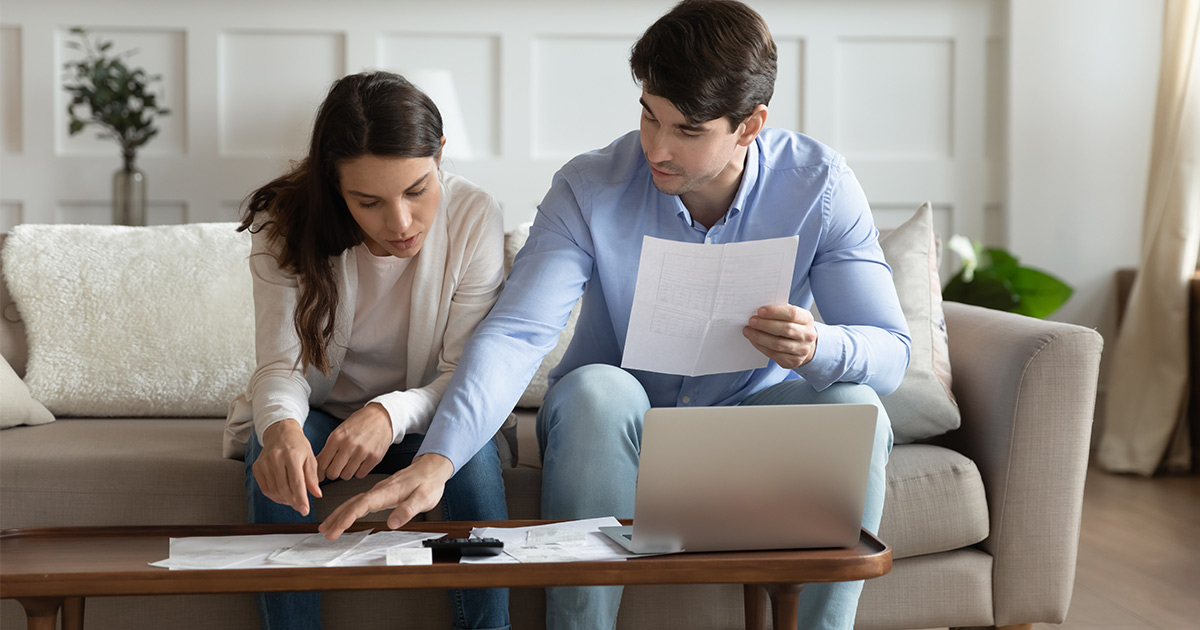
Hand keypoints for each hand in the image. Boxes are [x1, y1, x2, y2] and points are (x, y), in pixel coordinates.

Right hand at [253, 419, 321, 515]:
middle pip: (284, 489)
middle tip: (301, 507)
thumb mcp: (310, 458)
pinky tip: (283, 495)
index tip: (305, 510)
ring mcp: (264, 463)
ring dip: (284, 500)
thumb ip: (313, 477)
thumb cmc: (298, 446)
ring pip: (273, 491)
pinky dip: (274, 496)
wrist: (280, 433)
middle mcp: (276, 458)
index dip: (301, 499)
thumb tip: (317, 495)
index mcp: (292, 455)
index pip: (296, 482)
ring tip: (293, 499)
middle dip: (293, 502)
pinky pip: (265, 488)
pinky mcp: (257, 467)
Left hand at [316, 402, 392, 480]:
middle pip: (333, 473)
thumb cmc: (358, 424)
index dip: (320, 472)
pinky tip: (360, 462)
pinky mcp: (374, 457)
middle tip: (337, 468)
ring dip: (346, 472)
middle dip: (333, 473)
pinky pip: (360, 474)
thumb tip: (318, 469)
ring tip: (350, 463)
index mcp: (337, 438)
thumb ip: (328, 449)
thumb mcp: (339, 432)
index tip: (322, 474)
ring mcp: (363, 452)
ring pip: (346, 476)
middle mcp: (349, 445)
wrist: (382, 417)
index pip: (322, 464)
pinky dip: (359, 471)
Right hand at [318, 453, 453, 539]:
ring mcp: (379, 491)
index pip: (362, 505)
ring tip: (327, 526)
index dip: (347, 518)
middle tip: (324, 531)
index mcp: (387, 492)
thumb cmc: (429, 482)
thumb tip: (392, 523)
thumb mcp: (424, 498)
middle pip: (352, 503)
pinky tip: (344, 515)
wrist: (432, 467)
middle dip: (337, 517)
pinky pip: (360, 501)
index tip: (336, 529)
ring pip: (354, 502)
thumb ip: (407, 510)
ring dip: (339, 514)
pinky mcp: (380, 493)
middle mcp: (379, 490)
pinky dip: (349, 509)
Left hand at [743, 304, 817, 368]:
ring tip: (748, 331)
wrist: (804, 345)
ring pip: (778, 344)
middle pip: (785, 329)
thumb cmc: (794, 325)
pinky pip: (774, 354)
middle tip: (751, 321)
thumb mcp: (792, 315)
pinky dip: (761, 347)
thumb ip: (779, 311)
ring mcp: (802, 350)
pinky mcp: (793, 361)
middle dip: (765, 325)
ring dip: (760, 337)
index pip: (792, 314)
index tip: (760, 311)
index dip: (775, 312)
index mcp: (807, 319)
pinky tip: (754, 340)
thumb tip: (759, 311)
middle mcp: (807, 335)